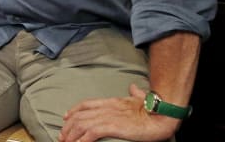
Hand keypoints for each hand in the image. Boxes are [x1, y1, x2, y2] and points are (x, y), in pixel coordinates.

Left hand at [59, 84, 179, 141]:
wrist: (162, 113)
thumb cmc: (154, 108)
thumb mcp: (140, 98)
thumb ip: (134, 93)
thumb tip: (133, 87)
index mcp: (112, 101)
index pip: (86, 104)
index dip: (73, 111)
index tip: (66, 118)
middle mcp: (107, 108)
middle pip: (79, 116)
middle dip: (68, 127)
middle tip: (62, 136)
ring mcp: (109, 117)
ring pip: (82, 124)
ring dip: (71, 135)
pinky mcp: (114, 127)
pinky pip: (92, 132)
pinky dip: (82, 139)